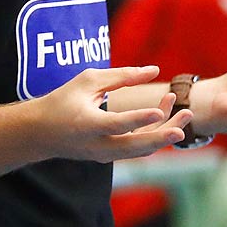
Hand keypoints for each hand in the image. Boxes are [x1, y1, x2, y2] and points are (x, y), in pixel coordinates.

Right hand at [31, 65, 188, 162]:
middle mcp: (97, 145)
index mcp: (86, 125)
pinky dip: (154, 134)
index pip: (116, 124)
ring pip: (142, 150)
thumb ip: (121, 76)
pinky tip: (165, 113)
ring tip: (185, 112)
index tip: (158, 112)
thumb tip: (155, 70)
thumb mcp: (87, 81)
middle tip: (186, 121)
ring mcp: (104, 155)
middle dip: (163, 135)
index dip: (138, 119)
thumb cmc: (63, 100)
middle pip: (135, 146)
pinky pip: (139, 149)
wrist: (40, 133)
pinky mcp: (111, 157)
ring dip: (165, 133)